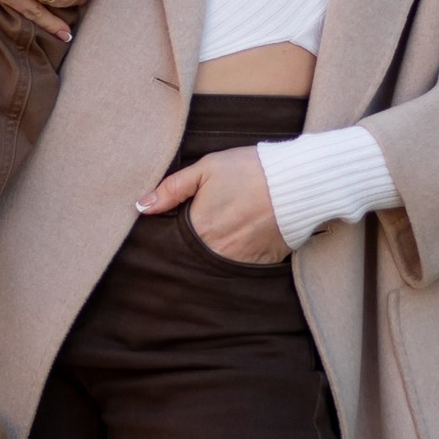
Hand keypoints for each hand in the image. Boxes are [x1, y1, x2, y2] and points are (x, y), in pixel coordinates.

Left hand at [136, 147, 289, 264]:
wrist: (296, 181)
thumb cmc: (250, 169)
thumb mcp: (207, 168)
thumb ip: (172, 188)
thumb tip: (142, 206)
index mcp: (199, 227)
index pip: (173, 244)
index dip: (171, 239)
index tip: (174, 232)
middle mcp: (217, 249)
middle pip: (193, 258)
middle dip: (191, 251)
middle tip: (200, 235)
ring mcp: (240, 259)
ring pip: (215, 267)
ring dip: (213, 258)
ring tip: (219, 240)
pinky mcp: (262, 263)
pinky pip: (242, 270)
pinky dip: (237, 261)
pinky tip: (240, 245)